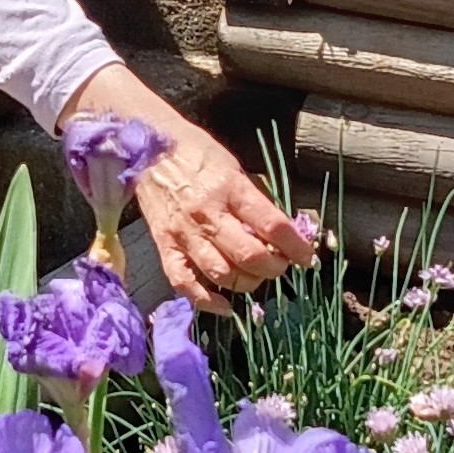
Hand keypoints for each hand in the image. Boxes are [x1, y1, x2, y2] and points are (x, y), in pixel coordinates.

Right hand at [59, 61, 313, 313]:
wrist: (146, 148)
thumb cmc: (195, 153)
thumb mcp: (233, 165)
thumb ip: (256, 198)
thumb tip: (284, 230)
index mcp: (229, 187)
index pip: (272, 226)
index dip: (296, 247)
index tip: (307, 257)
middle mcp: (207, 213)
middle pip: (249, 256)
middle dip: (274, 268)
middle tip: (280, 265)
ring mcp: (183, 232)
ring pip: (222, 273)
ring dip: (247, 283)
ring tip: (255, 275)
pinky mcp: (165, 245)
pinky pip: (185, 283)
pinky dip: (206, 300)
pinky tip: (225, 304)